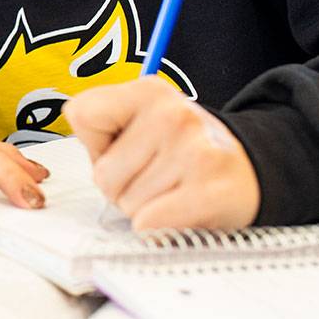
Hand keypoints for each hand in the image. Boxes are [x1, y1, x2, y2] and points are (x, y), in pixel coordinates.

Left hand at [62, 76, 259, 230]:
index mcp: (149, 90)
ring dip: (144, 207)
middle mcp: (173, 114)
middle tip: (156, 177)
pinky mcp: (209, 192)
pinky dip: (158, 228)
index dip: (96, 144)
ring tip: (173, 191)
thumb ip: (98, 122)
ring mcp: (194, 151)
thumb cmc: (181, 152)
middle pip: (103, 174)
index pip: (82, 114)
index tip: (124, 147)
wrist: (248, 174)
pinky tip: (181, 211)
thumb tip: (70, 119)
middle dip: (121, 186)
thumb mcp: (141, 120)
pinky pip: (148, 224)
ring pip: (126, 203)